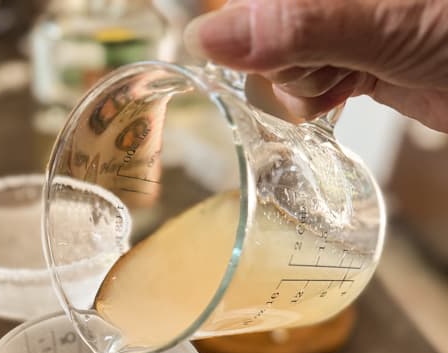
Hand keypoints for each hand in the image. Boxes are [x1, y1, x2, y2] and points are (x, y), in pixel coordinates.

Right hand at [184, 0, 447, 131]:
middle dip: (289, 50)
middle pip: (260, 20)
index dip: (255, 19)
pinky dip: (316, 95)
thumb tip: (208, 36)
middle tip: (336, 55)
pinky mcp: (351, 52)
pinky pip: (302, 78)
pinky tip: (346, 89)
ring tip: (352, 72)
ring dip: (306, 78)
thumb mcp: (384, 19)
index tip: (294, 48)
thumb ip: (297, 23)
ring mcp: (339, 20)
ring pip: (278, 54)